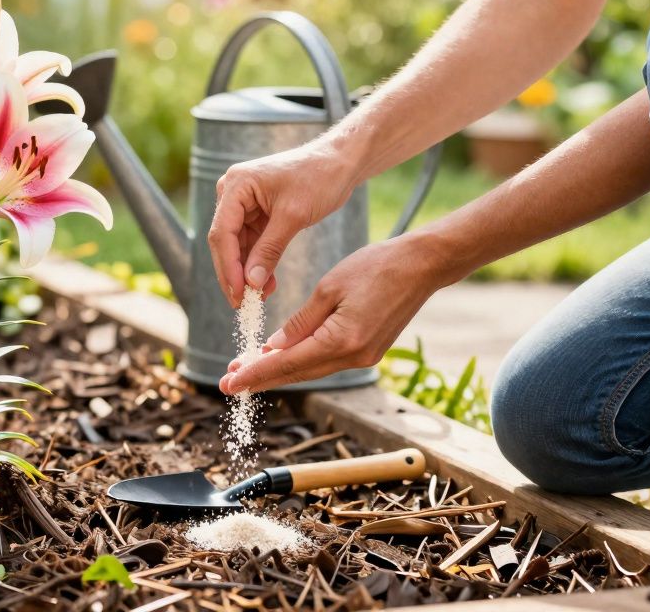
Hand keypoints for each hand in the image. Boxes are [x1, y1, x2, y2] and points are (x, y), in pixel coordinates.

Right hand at [208, 141, 357, 306]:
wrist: (340, 162)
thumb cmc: (319, 178)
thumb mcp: (293, 216)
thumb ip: (269, 250)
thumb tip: (250, 284)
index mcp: (236, 185)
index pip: (222, 233)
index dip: (228, 267)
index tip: (237, 294)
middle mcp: (233, 193)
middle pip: (225, 241)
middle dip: (234, 273)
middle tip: (242, 303)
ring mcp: (244, 203)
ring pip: (238, 246)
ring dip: (248, 272)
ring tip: (260, 297)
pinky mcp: (256, 213)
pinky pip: (252, 243)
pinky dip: (259, 263)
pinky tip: (267, 283)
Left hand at [219, 236, 445, 393]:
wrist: (421, 266)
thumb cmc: (375, 268)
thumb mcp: (328, 288)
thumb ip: (300, 322)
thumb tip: (275, 349)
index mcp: (341, 340)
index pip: (287, 364)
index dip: (255, 374)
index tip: (229, 384)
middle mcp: (353, 356)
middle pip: (297, 373)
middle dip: (261, 378)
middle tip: (228, 383)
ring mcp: (363, 357)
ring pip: (311, 369)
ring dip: (279, 371)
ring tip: (246, 371)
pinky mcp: (368, 351)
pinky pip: (326, 361)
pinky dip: (301, 361)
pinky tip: (280, 357)